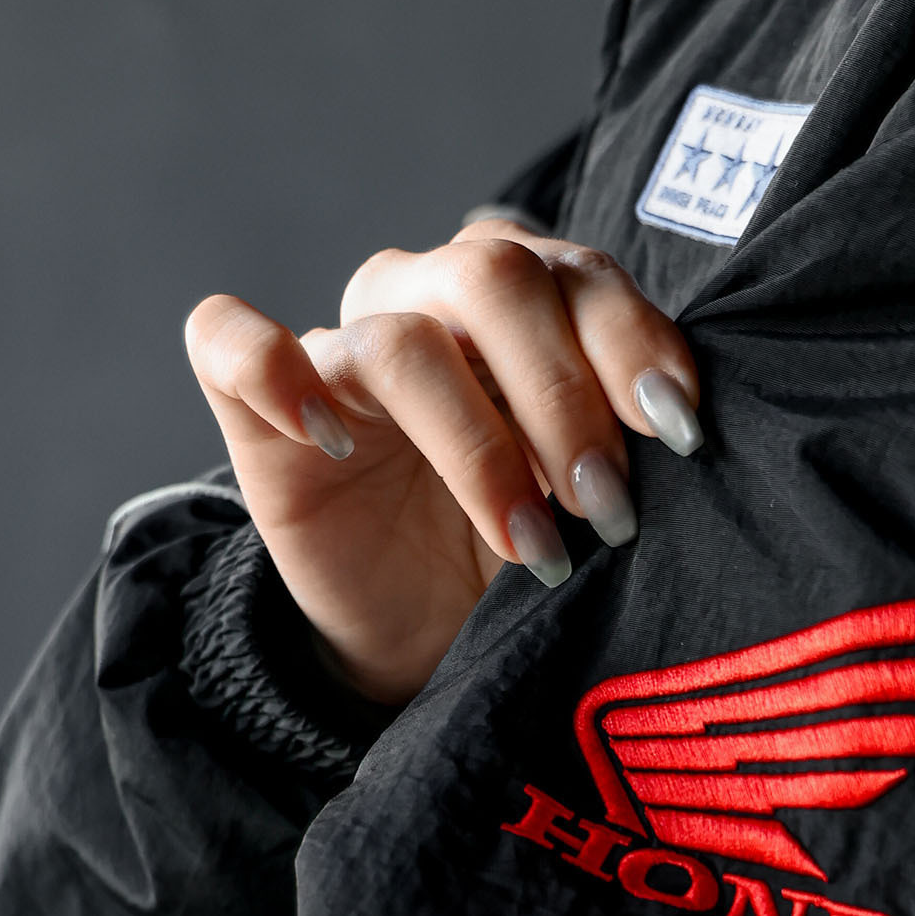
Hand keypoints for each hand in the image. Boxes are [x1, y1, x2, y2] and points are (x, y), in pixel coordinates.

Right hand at [183, 219, 702, 705]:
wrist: (429, 640)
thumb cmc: (523, 554)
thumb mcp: (591, 498)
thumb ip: (626, 441)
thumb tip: (685, 436)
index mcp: (524, 304)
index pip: (577, 275)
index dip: (632, 342)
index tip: (680, 435)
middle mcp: (430, 303)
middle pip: (494, 278)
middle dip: (564, 395)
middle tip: (605, 507)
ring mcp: (342, 352)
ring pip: (399, 337)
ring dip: (477, 445)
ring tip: (529, 543)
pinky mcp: (255, 411)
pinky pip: (229, 340)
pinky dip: (272, 370)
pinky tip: (333, 439)